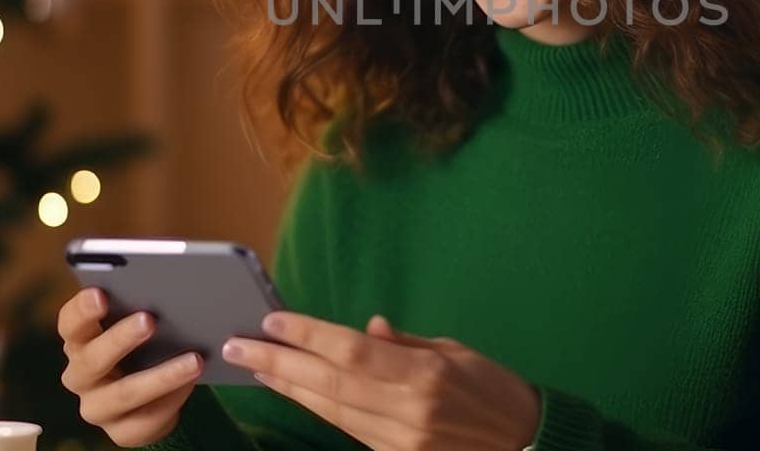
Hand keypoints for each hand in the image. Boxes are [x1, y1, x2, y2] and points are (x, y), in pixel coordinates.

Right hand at [56, 287, 205, 446]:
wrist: (154, 396)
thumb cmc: (147, 347)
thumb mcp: (142, 325)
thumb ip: (144, 307)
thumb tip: (174, 284)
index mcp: (80, 340)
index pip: (70, 323)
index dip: (82, 309)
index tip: (100, 293)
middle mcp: (81, 375)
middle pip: (92, 358)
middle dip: (121, 338)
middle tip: (150, 320)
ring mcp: (97, 406)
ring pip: (124, 394)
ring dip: (160, 376)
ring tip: (194, 360)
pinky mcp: (119, 431)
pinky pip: (145, 419)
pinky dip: (172, 400)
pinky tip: (193, 384)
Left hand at [222, 311, 540, 450]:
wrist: (522, 442)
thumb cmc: (492, 386)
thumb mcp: (453, 351)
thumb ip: (403, 344)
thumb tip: (364, 329)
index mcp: (425, 374)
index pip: (352, 351)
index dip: (308, 335)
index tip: (272, 320)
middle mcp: (408, 410)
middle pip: (329, 383)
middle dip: (278, 363)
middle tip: (237, 345)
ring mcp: (400, 440)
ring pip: (330, 410)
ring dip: (288, 387)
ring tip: (254, 366)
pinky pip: (347, 428)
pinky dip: (316, 407)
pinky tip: (293, 390)